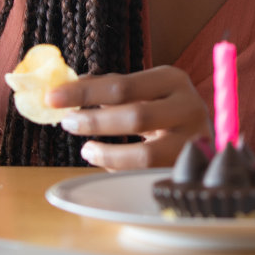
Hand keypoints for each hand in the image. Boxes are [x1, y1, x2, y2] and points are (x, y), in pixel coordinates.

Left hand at [48, 65, 211, 168]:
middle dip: (95, 122)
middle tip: (67, 123)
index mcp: (173, 79)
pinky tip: (105, 162)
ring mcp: (193, 140)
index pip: (122, 84)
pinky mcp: (189, 168)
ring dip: (107, 153)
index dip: (84, 92)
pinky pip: (147, 175)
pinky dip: (120, 170)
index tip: (51, 97)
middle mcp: (189, 106)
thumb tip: (66, 84)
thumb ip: (111, 89)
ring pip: (144, 154)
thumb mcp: (144, 92)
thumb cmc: (164, 111)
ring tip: (85, 149)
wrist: (203, 137)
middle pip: (135, 116)